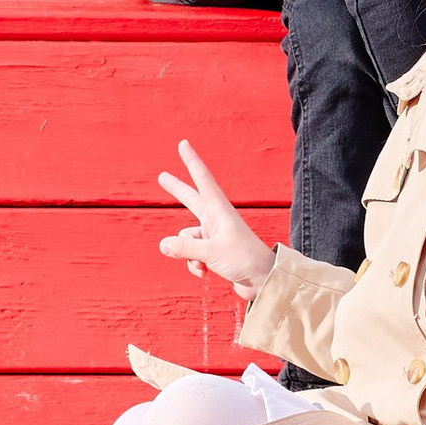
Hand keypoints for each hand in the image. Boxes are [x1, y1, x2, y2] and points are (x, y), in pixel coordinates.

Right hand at [157, 137, 275, 300]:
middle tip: (162, 176)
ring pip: (186, 239)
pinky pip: (192, 256)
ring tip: (202, 263)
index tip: (183, 144)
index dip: (192, 161)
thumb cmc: (244, 259)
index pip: (202, 179)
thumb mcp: (211, 252)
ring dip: (188, 254)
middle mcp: (216, 219)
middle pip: (191, 200)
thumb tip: (163, 245)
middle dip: (177, 190)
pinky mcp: (214, 252)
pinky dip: (194, 265)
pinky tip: (205, 273)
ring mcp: (214, 235)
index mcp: (219, 210)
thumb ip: (185, 248)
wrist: (263, 280)